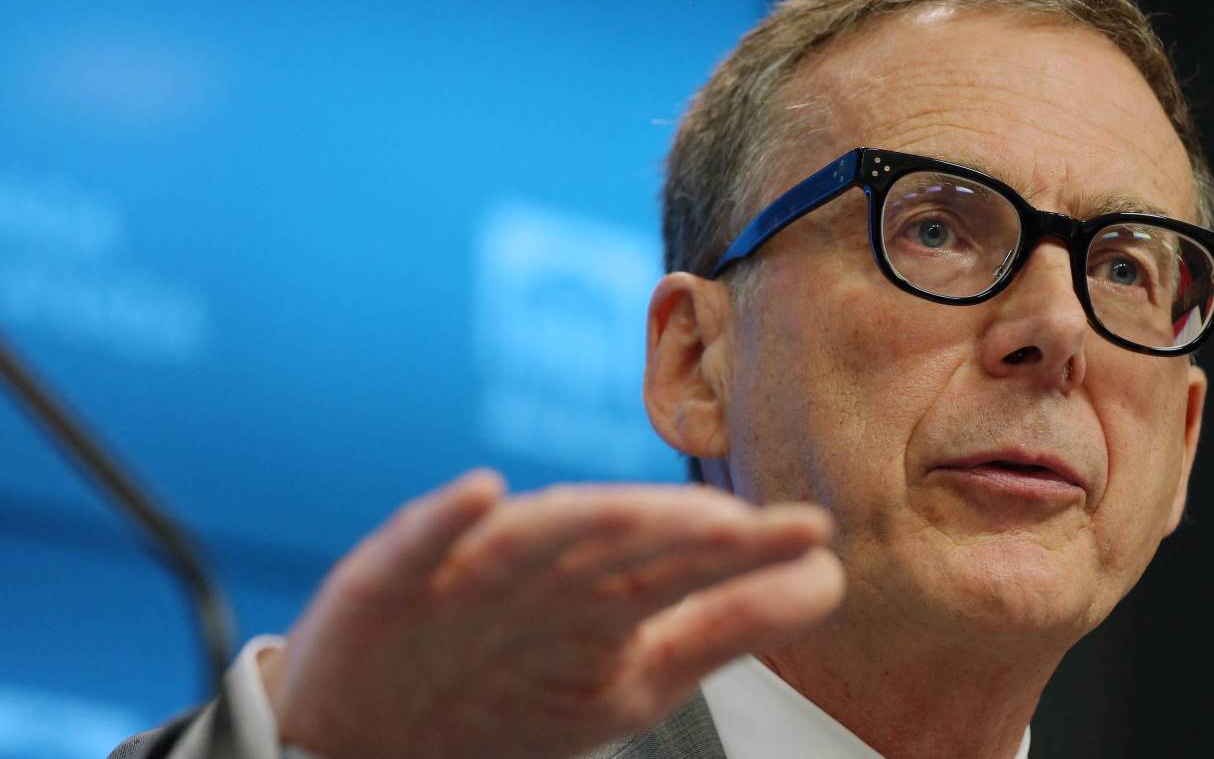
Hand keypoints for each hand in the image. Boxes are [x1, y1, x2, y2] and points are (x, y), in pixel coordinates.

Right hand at [260, 469, 844, 758]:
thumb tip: (827, 579)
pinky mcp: (386, 584)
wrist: (369, 736)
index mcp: (604, 593)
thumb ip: (728, 626)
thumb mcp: (634, 678)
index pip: (685, 565)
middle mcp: (544, 571)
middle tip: (741, 526)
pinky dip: (444, 521)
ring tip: (642, 511)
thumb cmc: (513, 694)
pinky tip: (479, 494)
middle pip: (616, 543)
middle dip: (676, 530)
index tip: (814, 534)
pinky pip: (418, 547)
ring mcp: (466, 576)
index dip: (746, 549)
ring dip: (583, 521)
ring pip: (530, 540)